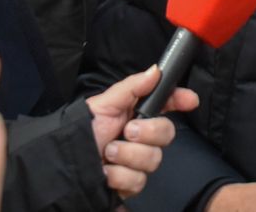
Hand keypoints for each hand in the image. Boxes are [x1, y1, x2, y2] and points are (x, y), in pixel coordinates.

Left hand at [85, 65, 199, 198]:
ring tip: (107, 153)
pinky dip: (118, 175)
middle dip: (148, 132)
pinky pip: (138, 180)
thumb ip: (132, 87)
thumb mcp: (103, 104)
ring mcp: (137, 162)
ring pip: (153, 159)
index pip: (166, 104)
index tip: (190, 100)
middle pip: (167, 133)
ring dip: (127, 155)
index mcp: (136, 113)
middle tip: (127, 131)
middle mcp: (141, 137)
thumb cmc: (82, 131)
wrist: (65, 163)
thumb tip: (156, 71)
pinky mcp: (131, 184)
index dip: (180, 100)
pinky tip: (106, 172)